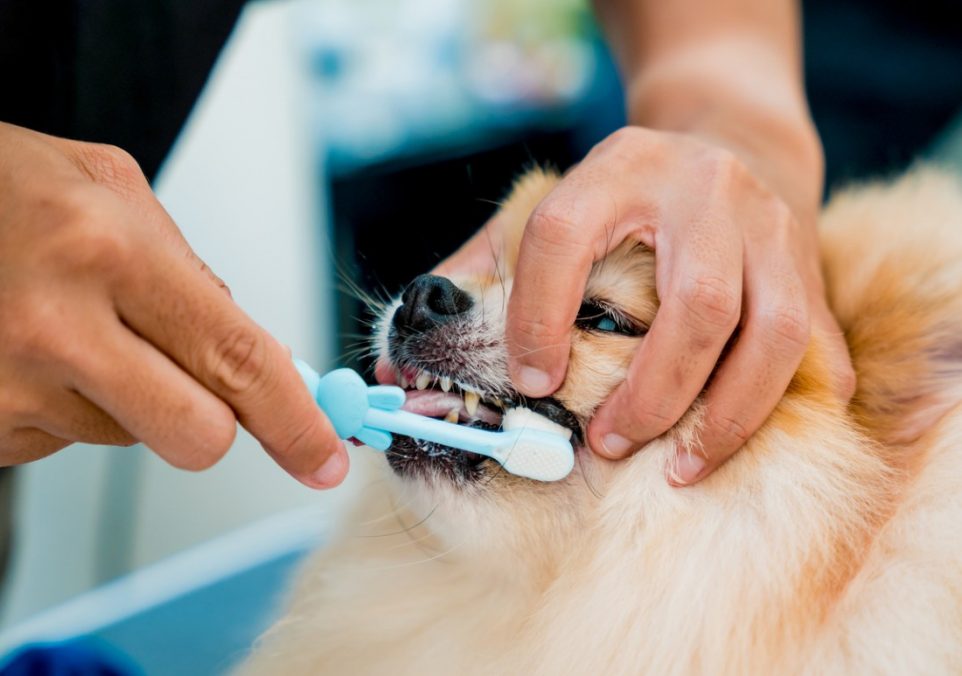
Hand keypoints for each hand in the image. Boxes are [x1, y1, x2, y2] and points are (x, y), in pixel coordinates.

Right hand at [0, 123, 346, 486]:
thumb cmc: (5, 189)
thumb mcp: (111, 189)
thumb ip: (193, 270)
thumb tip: (257, 356)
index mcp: (108, 252)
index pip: (236, 361)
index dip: (295, 420)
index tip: (324, 457)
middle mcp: (55, 327)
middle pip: (196, 435)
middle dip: (214, 419)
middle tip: (193, 378)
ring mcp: (9, 386)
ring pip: (131, 436)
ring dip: (126, 393)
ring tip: (73, 325)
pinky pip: (68, 438)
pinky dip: (71, 402)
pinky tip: (34, 348)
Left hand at [446, 126, 853, 484]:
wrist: (731, 144)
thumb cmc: (624, 199)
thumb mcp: (551, 208)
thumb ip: (478, 274)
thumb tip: (397, 359)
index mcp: (618, 169)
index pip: (563, 236)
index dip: (537, 315)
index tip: (529, 383)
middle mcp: (703, 192)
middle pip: (694, 300)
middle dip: (651, 389)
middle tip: (607, 445)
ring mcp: (768, 229)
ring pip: (768, 331)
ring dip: (722, 413)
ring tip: (674, 466)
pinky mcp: (809, 268)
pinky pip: (813, 349)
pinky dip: (776, 405)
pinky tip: (726, 444)